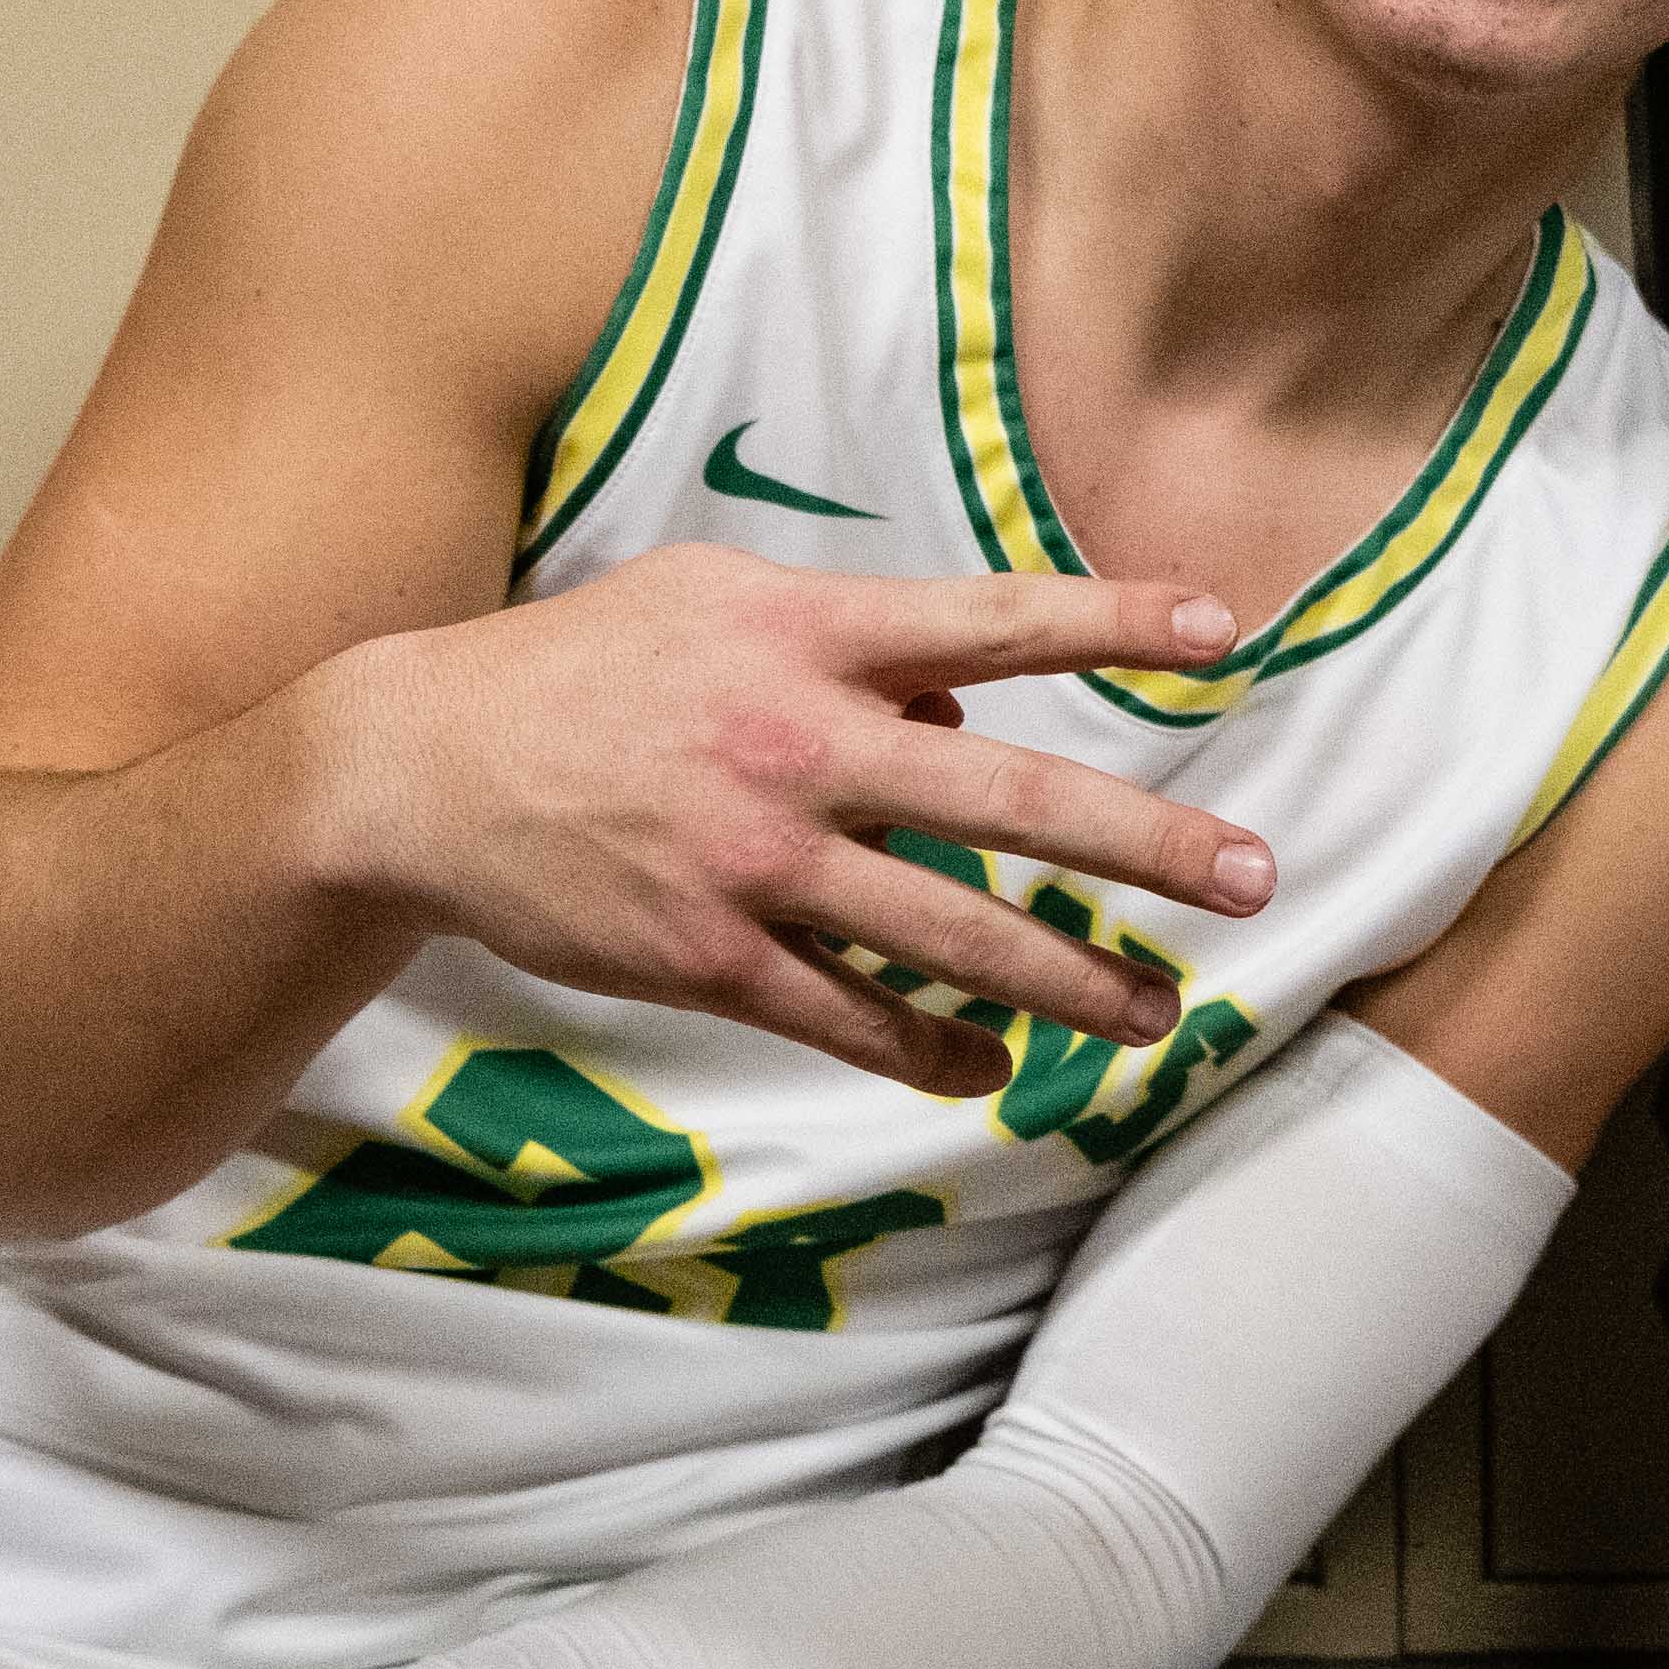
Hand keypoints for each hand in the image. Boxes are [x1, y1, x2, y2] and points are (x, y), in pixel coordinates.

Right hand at [311, 544, 1279, 1099]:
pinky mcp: (713, 957)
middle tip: (1251, 878)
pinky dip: (936, 1049)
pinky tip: (994, 1067)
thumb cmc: (580, 669)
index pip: (993, 619)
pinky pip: (854, 1017)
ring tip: (1152, 1011)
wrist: (417, 768)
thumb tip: (975, 709)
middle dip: (1144, 845)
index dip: (1112, 621)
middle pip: (1010, 800)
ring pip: (951, 935)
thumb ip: (858, 641)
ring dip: (1069, 980)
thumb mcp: (714, 601)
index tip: (1221, 634)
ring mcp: (758, 860)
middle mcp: (797, 742)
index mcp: (807, 633)